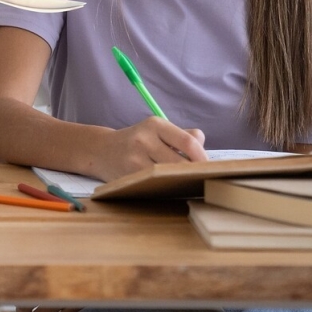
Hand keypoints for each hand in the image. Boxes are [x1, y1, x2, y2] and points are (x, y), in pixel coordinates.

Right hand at [91, 117, 206, 181]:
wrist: (102, 150)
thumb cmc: (137, 141)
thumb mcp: (156, 130)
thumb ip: (182, 136)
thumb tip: (203, 146)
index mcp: (155, 124)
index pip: (188, 141)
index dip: (202, 157)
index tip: (209, 166)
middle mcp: (144, 139)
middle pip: (180, 162)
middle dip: (194, 172)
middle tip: (201, 178)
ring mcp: (135, 159)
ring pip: (169, 175)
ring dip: (181, 180)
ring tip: (186, 182)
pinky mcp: (129, 176)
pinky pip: (155, 183)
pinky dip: (166, 186)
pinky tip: (169, 187)